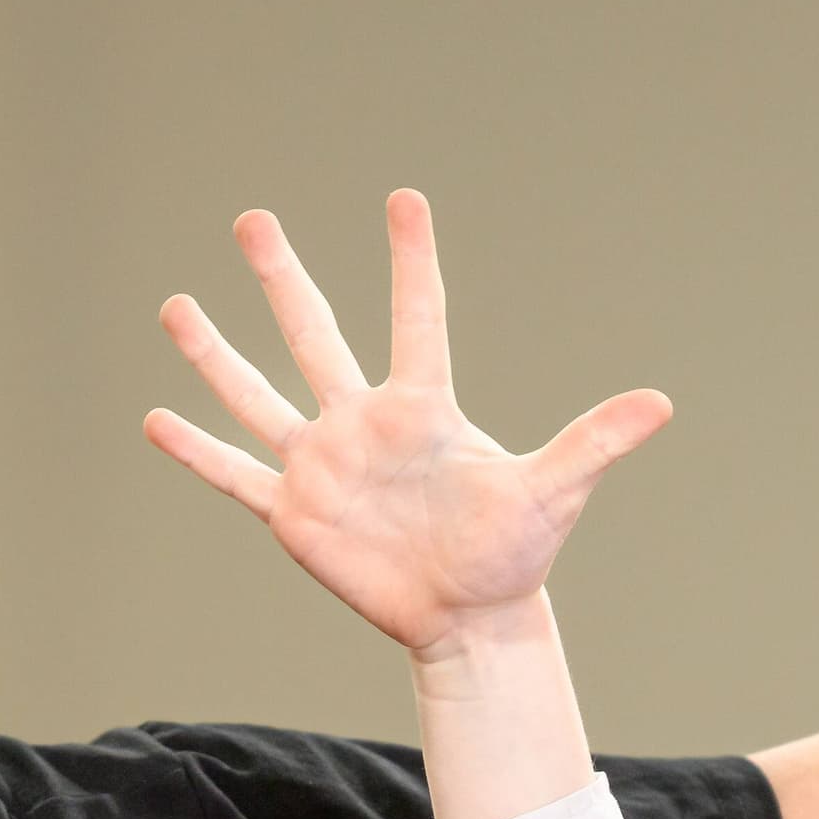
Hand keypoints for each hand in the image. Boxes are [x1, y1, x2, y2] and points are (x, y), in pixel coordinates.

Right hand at [145, 190, 672, 657]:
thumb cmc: (512, 553)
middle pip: (315, 334)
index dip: (411, 261)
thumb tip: (661, 404)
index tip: (405, 199)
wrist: (468, 619)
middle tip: (253, 219)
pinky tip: (156, 418)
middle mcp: (363, 423)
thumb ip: (594, 443)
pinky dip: (198, 452)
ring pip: (258, 394)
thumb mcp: (552, 493)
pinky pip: (236, 475)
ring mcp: (322, 464)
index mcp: (423, 407)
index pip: (417, 318)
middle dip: (283, 278)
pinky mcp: (294, 514)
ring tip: (175, 304)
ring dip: (216, 353)